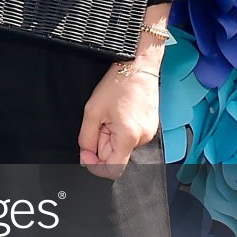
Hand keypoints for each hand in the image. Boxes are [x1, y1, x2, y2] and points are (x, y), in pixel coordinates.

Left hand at [78, 60, 161, 174]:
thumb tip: (86, 156)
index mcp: (128, 137)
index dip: (95, 166)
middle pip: (116, 156)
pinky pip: (129, 137)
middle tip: (100, 122)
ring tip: (111, 115)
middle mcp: (143, 138)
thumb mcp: (92, 112)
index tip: (87, 155)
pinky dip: (120, 130)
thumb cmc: (118, 84)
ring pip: (121, 146)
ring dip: (111, 136)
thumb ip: (86, 139)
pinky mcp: (149, 127)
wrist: (138, 67)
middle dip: (102, 143)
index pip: (113, 170)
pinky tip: (119, 114)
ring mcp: (148, 133)